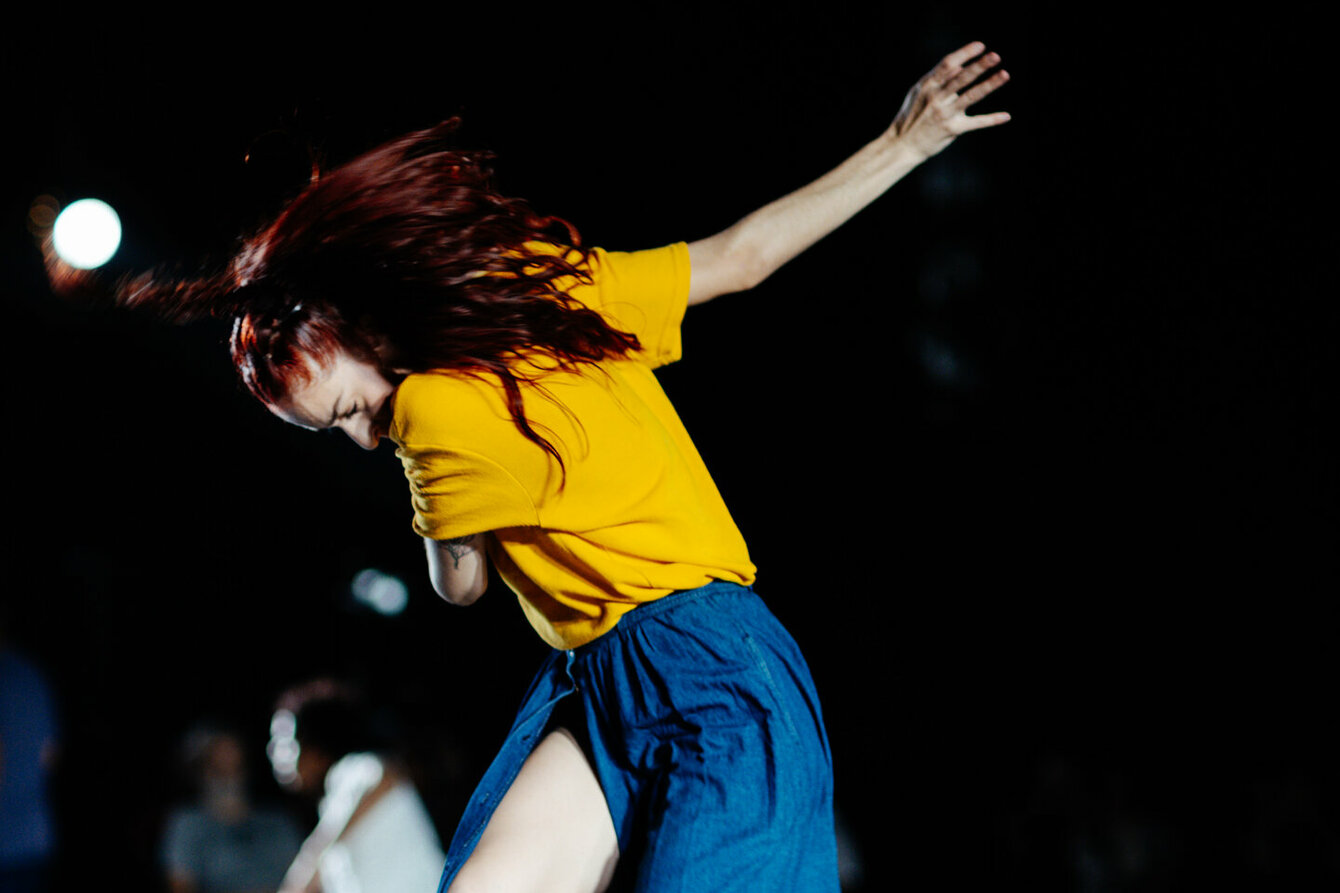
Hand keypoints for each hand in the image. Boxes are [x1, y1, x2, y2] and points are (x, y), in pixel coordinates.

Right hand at [887, 42, 1010, 161]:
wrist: (902, 145)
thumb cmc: (912, 116)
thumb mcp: (919, 93)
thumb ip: (939, 79)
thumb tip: (961, 66)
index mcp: (928, 85)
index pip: (947, 64)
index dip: (965, 53)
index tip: (981, 46)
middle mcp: (936, 98)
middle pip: (961, 78)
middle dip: (979, 66)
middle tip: (995, 56)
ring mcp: (945, 114)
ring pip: (970, 96)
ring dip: (989, 85)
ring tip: (1005, 74)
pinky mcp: (952, 129)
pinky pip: (975, 123)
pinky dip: (991, 120)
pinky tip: (1006, 116)